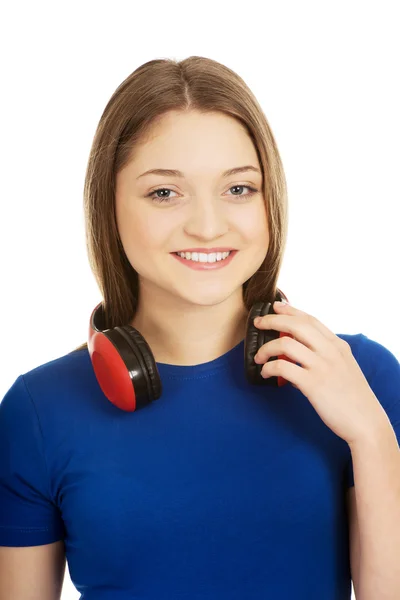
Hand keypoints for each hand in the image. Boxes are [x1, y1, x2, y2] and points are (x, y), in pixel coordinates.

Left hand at [253, 300, 387, 444]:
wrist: (366, 422)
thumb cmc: (352, 397)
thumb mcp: (344, 366)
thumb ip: (325, 355)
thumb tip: (297, 351)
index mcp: (338, 345)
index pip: (310, 319)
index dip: (290, 310)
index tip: (276, 306)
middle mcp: (330, 352)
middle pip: (296, 325)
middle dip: (273, 320)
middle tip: (258, 323)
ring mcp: (322, 367)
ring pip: (285, 344)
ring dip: (266, 348)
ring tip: (259, 357)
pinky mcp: (313, 384)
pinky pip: (282, 367)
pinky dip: (268, 368)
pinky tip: (265, 373)